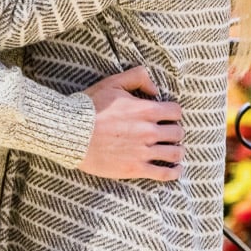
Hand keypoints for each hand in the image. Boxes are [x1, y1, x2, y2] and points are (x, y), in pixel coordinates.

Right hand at [77, 67, 183, 181]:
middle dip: (175, 131)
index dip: (173, 113)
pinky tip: (175, 169)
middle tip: (169, 134)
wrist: (72, 133)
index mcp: (146, 110)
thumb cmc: (90, 107)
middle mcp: (149, 131)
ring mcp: (143, 151)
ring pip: (175, 153)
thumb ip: (138, 77)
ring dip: (177, 151)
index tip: (167, 117)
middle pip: (178, 132)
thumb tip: (155, 89)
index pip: (176, 112)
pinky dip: (174, 171)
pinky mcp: (136, 168)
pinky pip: (164, 173)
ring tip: (174, 151)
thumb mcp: (113, 82)